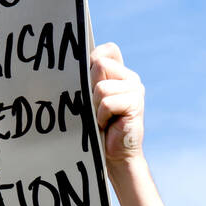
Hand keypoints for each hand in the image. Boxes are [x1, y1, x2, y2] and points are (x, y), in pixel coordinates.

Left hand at [90, 43, 144, 167]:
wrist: (115, 155)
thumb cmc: (98, 128)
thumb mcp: (90, 99)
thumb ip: (88, 80)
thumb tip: (70, 66)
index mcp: (119, 73)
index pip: (107, 50)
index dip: (93, 60)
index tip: (89, 81)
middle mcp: (130, 77)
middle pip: (99, 64)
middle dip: (90, 87)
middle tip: (95, 106)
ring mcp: (135, 89)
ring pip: (101, 87)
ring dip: (95, 106)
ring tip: (102, 118)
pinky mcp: (135, 103)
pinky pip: (107, 102)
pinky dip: (101, 116)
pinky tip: (107, 124)